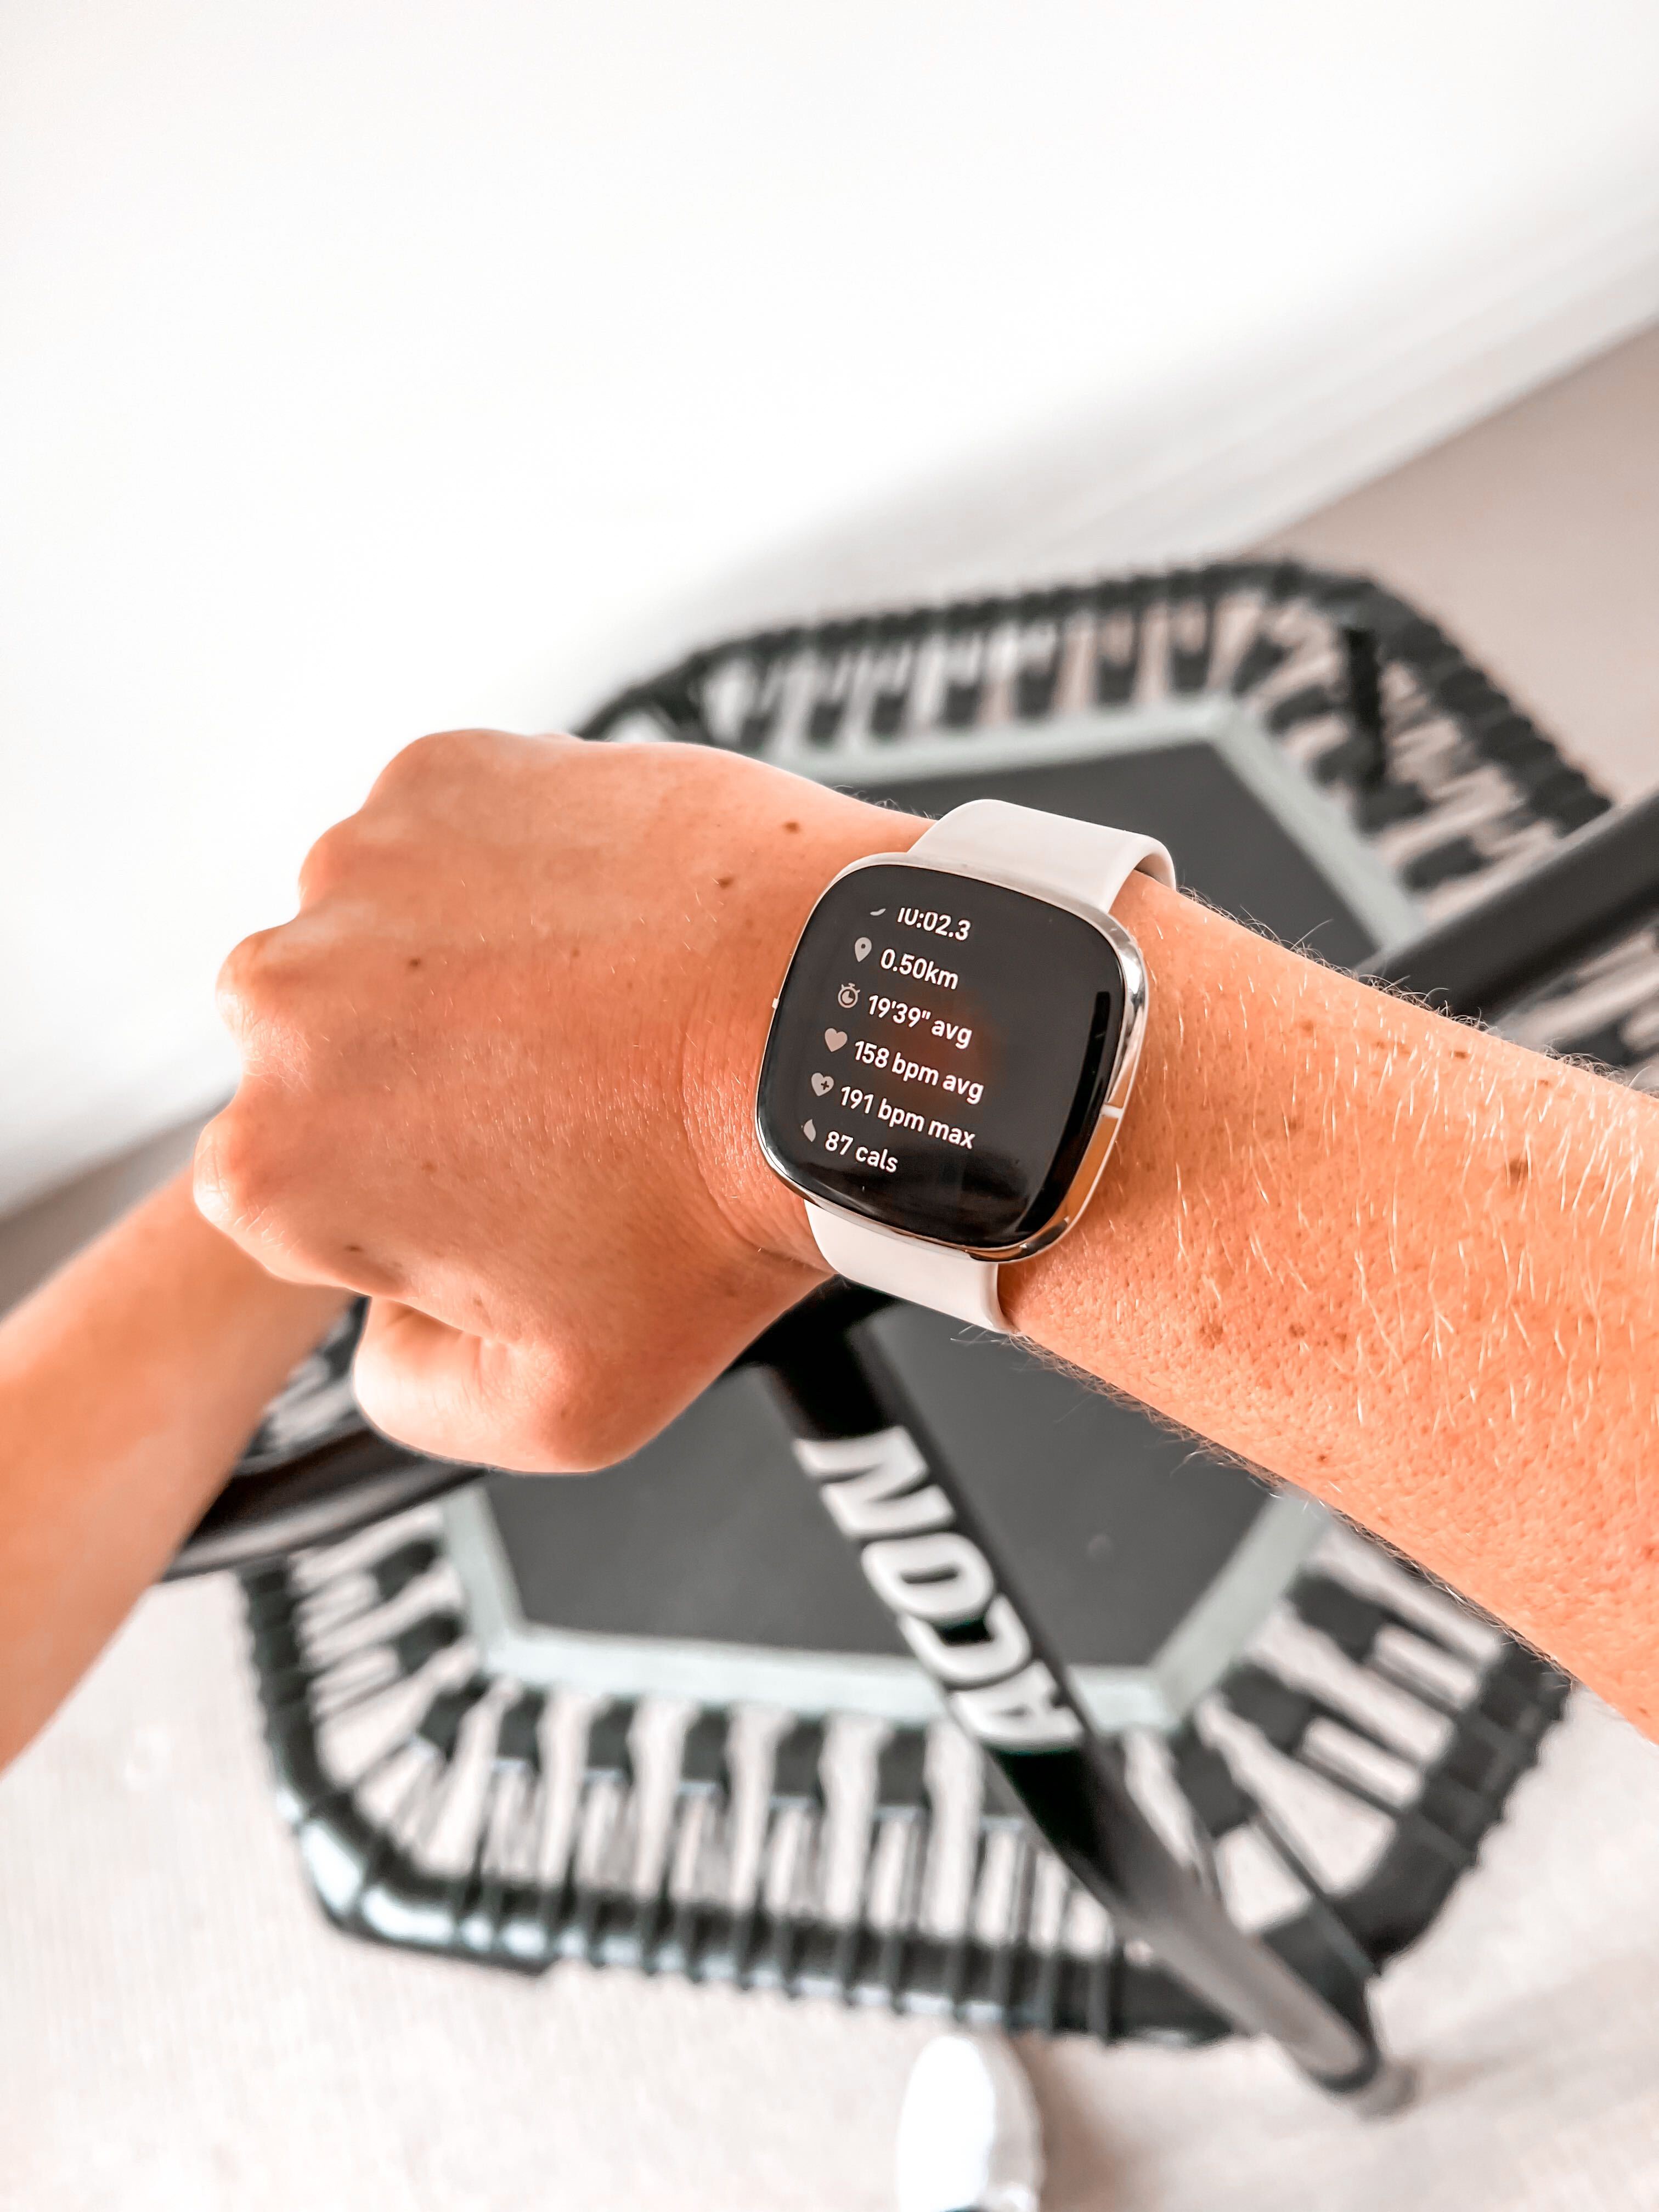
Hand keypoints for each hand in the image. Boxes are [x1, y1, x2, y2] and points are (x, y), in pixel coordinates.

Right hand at [196, 731, 921, 1469]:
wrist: (845, 1035)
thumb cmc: (723, 1205)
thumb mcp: (566, 1405)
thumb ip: (417, 1394)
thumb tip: (390, 1332)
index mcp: (278, 1170)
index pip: (294, 1200)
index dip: (408, 1207)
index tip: (510, 1191)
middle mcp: (283, 1004)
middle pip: (321, 1059)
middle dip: (415, 1083)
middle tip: (561, 1103)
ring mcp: (362, 871)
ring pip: (376, 940)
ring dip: (456, 972)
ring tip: (598, 1015)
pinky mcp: (448, 774)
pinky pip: (449, 840)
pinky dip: (511, 875)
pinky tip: (611, 932)